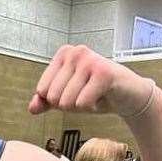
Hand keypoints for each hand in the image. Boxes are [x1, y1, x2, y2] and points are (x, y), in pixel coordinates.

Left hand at [29, 45, 157, 119]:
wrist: (129, 95)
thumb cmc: (96, 93)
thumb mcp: (66, 97)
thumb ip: (46, 101)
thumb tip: (32, 108)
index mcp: (63, 54)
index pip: (42, 91)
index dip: (58, 100)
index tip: (76, 91)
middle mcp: (75, 52)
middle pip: (53, 97)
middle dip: (69, 104)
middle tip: (87, 94)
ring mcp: (89, 60)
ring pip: (67, 102)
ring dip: (82, 106)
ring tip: (95, 95)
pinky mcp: (104, 73)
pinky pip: (82, 103)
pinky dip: (93, 107)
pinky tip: (103, 97)